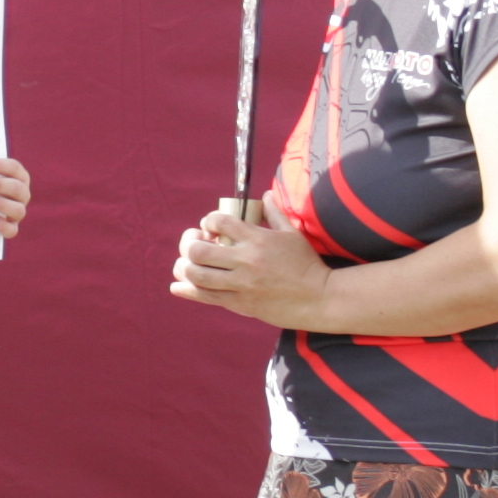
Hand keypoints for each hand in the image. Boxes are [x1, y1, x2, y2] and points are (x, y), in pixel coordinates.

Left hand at [0, 156, 31, 238]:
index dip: (1, 166)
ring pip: (18, 210)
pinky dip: (2, 225)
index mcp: (17, 177)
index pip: (15, 168)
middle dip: (0, 185)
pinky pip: (12, 230)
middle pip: (18, 188)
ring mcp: (17, 211)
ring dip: (2, 204)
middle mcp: (21, 194)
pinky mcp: (10, 227)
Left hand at [171, 197, 331, 326]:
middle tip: (194, 244)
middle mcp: (245, 260)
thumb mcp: (293, 234)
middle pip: (198, 250)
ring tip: (187, 264)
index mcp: (257, 239)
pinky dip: (185, 290)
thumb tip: (264, 195)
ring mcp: (241, 283)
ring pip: (196, 274)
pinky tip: (178, 286)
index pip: (219, 221)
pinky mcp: (240, 303)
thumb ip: (275, 213)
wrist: (319, 298)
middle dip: (188, 244)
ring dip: (184, 267)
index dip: (208, 221)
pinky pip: (205, 296)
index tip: (210, 227)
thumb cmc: (306, 264)